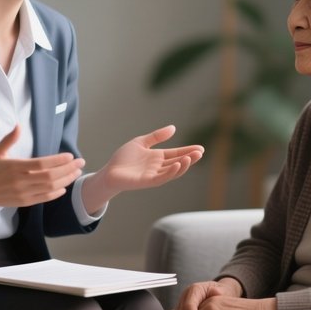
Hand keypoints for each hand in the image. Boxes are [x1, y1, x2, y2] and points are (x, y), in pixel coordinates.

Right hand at [0, 125, 84, 207]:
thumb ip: (9, 139)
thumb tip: (18, 125)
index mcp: (14, 167)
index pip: (41, 164)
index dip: (58, 160)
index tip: (70, 156)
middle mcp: (20, 181)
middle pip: (50, 177)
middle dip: (68, 169)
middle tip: (80, 163)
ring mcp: (23, 193)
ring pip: (50, 188)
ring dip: (66, 180)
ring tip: (77, 172)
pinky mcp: (24, 202)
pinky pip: (44, 198)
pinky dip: (56, 193)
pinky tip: (64, 187)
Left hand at [81, 125, 203, 212]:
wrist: (109, 171)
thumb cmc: (124, 158)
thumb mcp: (141, 142)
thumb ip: (157, 136)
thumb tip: (174, 128)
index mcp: (158, 157)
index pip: (176, 154)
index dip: (188, 151)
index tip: (200, 148)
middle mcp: (158, 166)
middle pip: (178, 162)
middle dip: (190, 158)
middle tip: (200, 152)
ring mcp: (154, 174)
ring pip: (172, 171)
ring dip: (183, 165)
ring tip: (191, 157)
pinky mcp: (147, 181)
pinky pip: (162, 177)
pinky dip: (170, 172)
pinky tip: (177, 165)